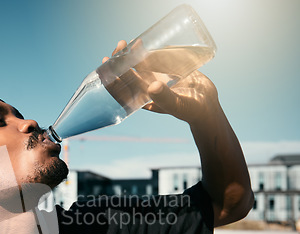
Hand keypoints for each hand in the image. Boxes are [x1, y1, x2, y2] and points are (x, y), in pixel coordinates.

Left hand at [103, 40, 221, 126]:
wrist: (207, 106)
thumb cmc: (191, 110)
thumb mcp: (178, 104)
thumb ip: (165, 97)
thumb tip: (152, 87)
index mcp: (143, 100)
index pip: (122, 88)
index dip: (112, 76)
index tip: (107, 62)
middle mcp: (146, 90)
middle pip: (127, 74)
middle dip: (120, 61)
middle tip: (120, 46)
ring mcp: (155, 80)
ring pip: (138, 66)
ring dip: (131, 55)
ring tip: (128, 42)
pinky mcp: (165, 72)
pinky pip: (152, 61)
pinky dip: (146, 53)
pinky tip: (142, 44)